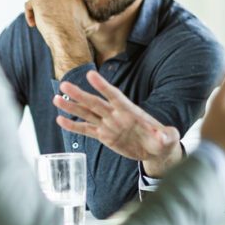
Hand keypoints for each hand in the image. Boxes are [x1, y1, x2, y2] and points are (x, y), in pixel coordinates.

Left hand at [25, 0, 95, 76]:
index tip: (59, 16)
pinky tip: (33, 25)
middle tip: (50, 20)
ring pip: (40, 1)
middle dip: (49, 7)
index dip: (59, 5)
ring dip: (39, 12)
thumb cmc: (80, 32)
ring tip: (41, 25)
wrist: (68, 35)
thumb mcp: (92, 23)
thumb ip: (93, 19)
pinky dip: (29, 14)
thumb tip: (98, 24)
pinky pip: (29, 5)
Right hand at [53, 72, 182, 174]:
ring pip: (87, 113)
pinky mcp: (104, 135)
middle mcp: (116, 115)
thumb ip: (165, 135)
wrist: (156, 149)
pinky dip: (74, 126)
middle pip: (95, 102)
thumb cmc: (163, 140)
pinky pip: (86, 129)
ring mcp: (108, 124)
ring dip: (72, 106)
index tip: (91, 75)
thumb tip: (163, 135)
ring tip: (56, 98)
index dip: (103, 86)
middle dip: (80, 94)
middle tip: (64, 84)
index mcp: (130, 111)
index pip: (114, 95)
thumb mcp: (168, 138)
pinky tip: (60, 120)